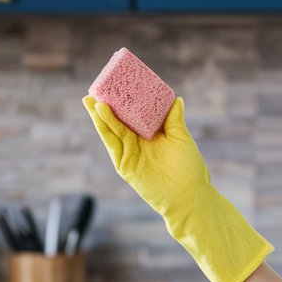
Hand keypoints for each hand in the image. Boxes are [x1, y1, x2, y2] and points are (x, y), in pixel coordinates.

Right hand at [83, 95, 211, 222]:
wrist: (189, 195)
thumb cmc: (189, 169)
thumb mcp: (181, 138)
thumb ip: (174, 120)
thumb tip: (175, 99)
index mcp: (152, 136)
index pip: (135, 116)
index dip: (126, 103)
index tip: (118, 86)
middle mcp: (139, 144)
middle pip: (118, 122)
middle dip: (106, 107)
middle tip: (97, 89)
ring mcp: (130, 154)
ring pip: (112, 130)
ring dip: (101, 115)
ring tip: (92, 99)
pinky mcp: (124, 165)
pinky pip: (112, 143)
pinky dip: (105, 128)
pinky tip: (100, 113)